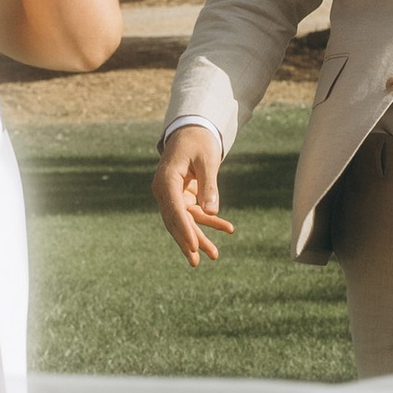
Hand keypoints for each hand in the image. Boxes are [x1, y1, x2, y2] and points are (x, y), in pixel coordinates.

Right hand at [153, 127, 233, 267]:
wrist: (192, 131)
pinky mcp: (181, 197)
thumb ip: (209, 185)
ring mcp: (172, 195)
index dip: (184, 228)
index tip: (193, 245)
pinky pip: (193, 214)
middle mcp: (164, 190)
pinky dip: (208, 223)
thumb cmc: (199, 142)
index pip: (174, 208)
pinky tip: (227, 229)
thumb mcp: (207, 160)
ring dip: (198, 237)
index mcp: (166, 179)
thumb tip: (212, 212)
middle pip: (176, 220)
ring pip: (184, 221)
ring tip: (214, 255)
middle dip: (188, 240)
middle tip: (198, 261)